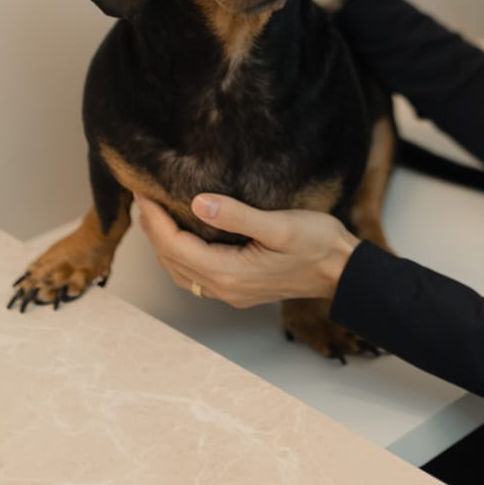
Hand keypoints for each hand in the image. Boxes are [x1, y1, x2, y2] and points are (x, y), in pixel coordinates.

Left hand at [133, 194, 359, 307]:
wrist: (343, 272)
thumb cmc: (318, 245)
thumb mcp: (280, 225)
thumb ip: (237, 216)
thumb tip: (197, 203)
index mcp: (229, 274)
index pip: (175, 246)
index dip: (154, 220)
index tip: (142, 192)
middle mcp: (224, 288)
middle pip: (171, 260)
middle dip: (152, 230)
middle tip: (141, 198)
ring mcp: (231, 292)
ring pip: (181, 270)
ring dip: (163, 243)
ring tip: (154, 214)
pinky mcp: (239, 288)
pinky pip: (196, 274)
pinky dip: (180, 254)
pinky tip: (183, 236)